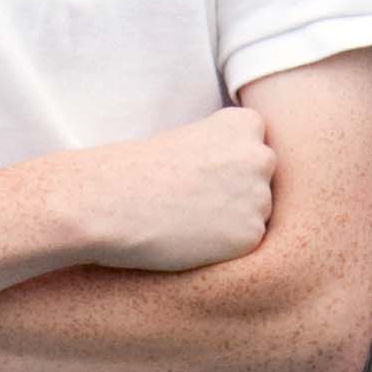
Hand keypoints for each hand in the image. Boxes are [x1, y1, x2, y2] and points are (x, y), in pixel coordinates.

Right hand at [61, 110, 275, 271]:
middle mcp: (261, 156)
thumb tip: (256, 181)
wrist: (108, 202)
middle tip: (192, 199)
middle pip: (263, 183)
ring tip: (187, 218)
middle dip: (238, 192)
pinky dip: (224, 247)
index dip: (226, 166)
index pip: (256, 149)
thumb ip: (230, 153)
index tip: (197, 171)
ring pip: (258, 215)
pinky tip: (191, 238)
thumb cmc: (139, 171)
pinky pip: (247, 245)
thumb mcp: (192, 143)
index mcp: (245, 124)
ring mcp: (259, 197)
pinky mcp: (250, 235)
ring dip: (233, 221)